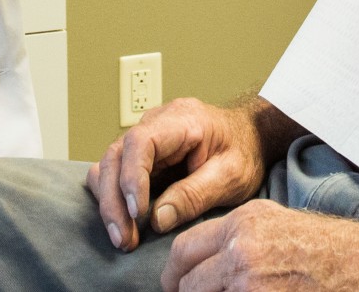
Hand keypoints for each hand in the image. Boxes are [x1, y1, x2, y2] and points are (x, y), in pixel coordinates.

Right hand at [86, 95, 263, 252]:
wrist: (250, 137)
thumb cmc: (244, 151)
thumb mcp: (231, 176)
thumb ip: (195, 195)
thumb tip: (157, 219)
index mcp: (181, 120)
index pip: (140, 142)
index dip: (132, 177)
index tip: (137, 212)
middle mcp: (155, 123)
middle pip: (116, 155)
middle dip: (114, 200)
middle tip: (124, 239)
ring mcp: (145, 136)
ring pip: (108, 165)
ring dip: (109, 202)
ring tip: (123, 238)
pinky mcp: (141, 154)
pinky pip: (115, 171)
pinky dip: (113, 198)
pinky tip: (124, 223)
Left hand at [162, 201, 358, 291]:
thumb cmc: (324, 245)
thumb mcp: (273, 220)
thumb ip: (234, 235)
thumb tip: (203, 261)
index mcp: (241, 224)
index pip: (184, 249)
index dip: (173, 273)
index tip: (172, 284)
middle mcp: (241, 251)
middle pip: (188, 282)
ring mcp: (251, 284)